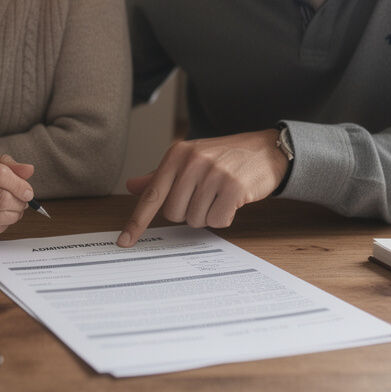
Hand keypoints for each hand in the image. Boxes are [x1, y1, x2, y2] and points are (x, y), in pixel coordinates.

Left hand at [117, 129, 287, 246]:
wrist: (266, 150)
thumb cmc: (224, 156)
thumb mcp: (190, 159)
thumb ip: (161, 176)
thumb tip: (132, 186)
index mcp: (177, 154)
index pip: (152, 194)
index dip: (137, 222)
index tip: (124, 241)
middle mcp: (193, 161)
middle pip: (173, 214)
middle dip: (188, 211)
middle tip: (205, 195)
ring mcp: (214, 173)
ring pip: (195, 220)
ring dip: (208, 214)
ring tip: (219, 195)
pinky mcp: (234, 187)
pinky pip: (217, 221)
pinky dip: (224, 217)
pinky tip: (232, 200)